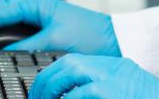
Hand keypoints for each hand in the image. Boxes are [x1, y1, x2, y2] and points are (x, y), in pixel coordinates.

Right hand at [0, 0, 121, 54]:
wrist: (118, 42)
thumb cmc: (93, 36)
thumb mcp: (57, 42)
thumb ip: (29, 47)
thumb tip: (6, 54)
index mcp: (38, 5)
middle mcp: (38, 8)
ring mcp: (41, 19)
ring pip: (6, 21)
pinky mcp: (47, 31)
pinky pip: (17, 31)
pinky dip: (2, 36)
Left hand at [30, 54, 158, 98]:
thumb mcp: (123, 88)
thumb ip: (99, 87)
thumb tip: (71, 95)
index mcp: (111, 66)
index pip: (73, 62)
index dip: (52, 76)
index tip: (41, 90)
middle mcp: (109, 68)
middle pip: (67, 65)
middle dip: (46, 82)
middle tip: (36, 98)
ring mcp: (108, 79)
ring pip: (69, 75)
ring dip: (51, 91)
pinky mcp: (106, 92)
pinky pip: (78, 95)